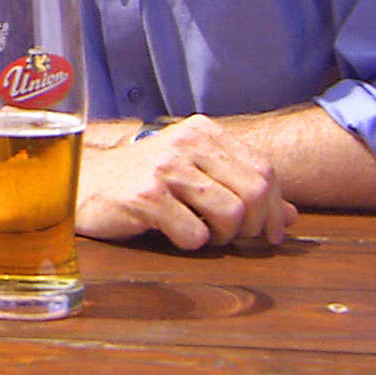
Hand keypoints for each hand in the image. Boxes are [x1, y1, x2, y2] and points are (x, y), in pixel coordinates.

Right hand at [75, 114, 297, 249]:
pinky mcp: (145, 196)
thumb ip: (240, 188)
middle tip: (235, 238)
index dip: (275, 208)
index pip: (264, 170)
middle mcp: (186, 142)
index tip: (269, 234)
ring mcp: (164, 167)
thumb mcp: (194, 174)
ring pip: (231, 214)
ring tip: (203, 234)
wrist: (83, 182)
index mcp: (202, 131)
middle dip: (254, 226)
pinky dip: (192, 243)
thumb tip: (292, 216)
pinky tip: (174, 233)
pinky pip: (194, 234)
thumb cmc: (142, 180)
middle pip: (255, 193)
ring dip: (223, 238)